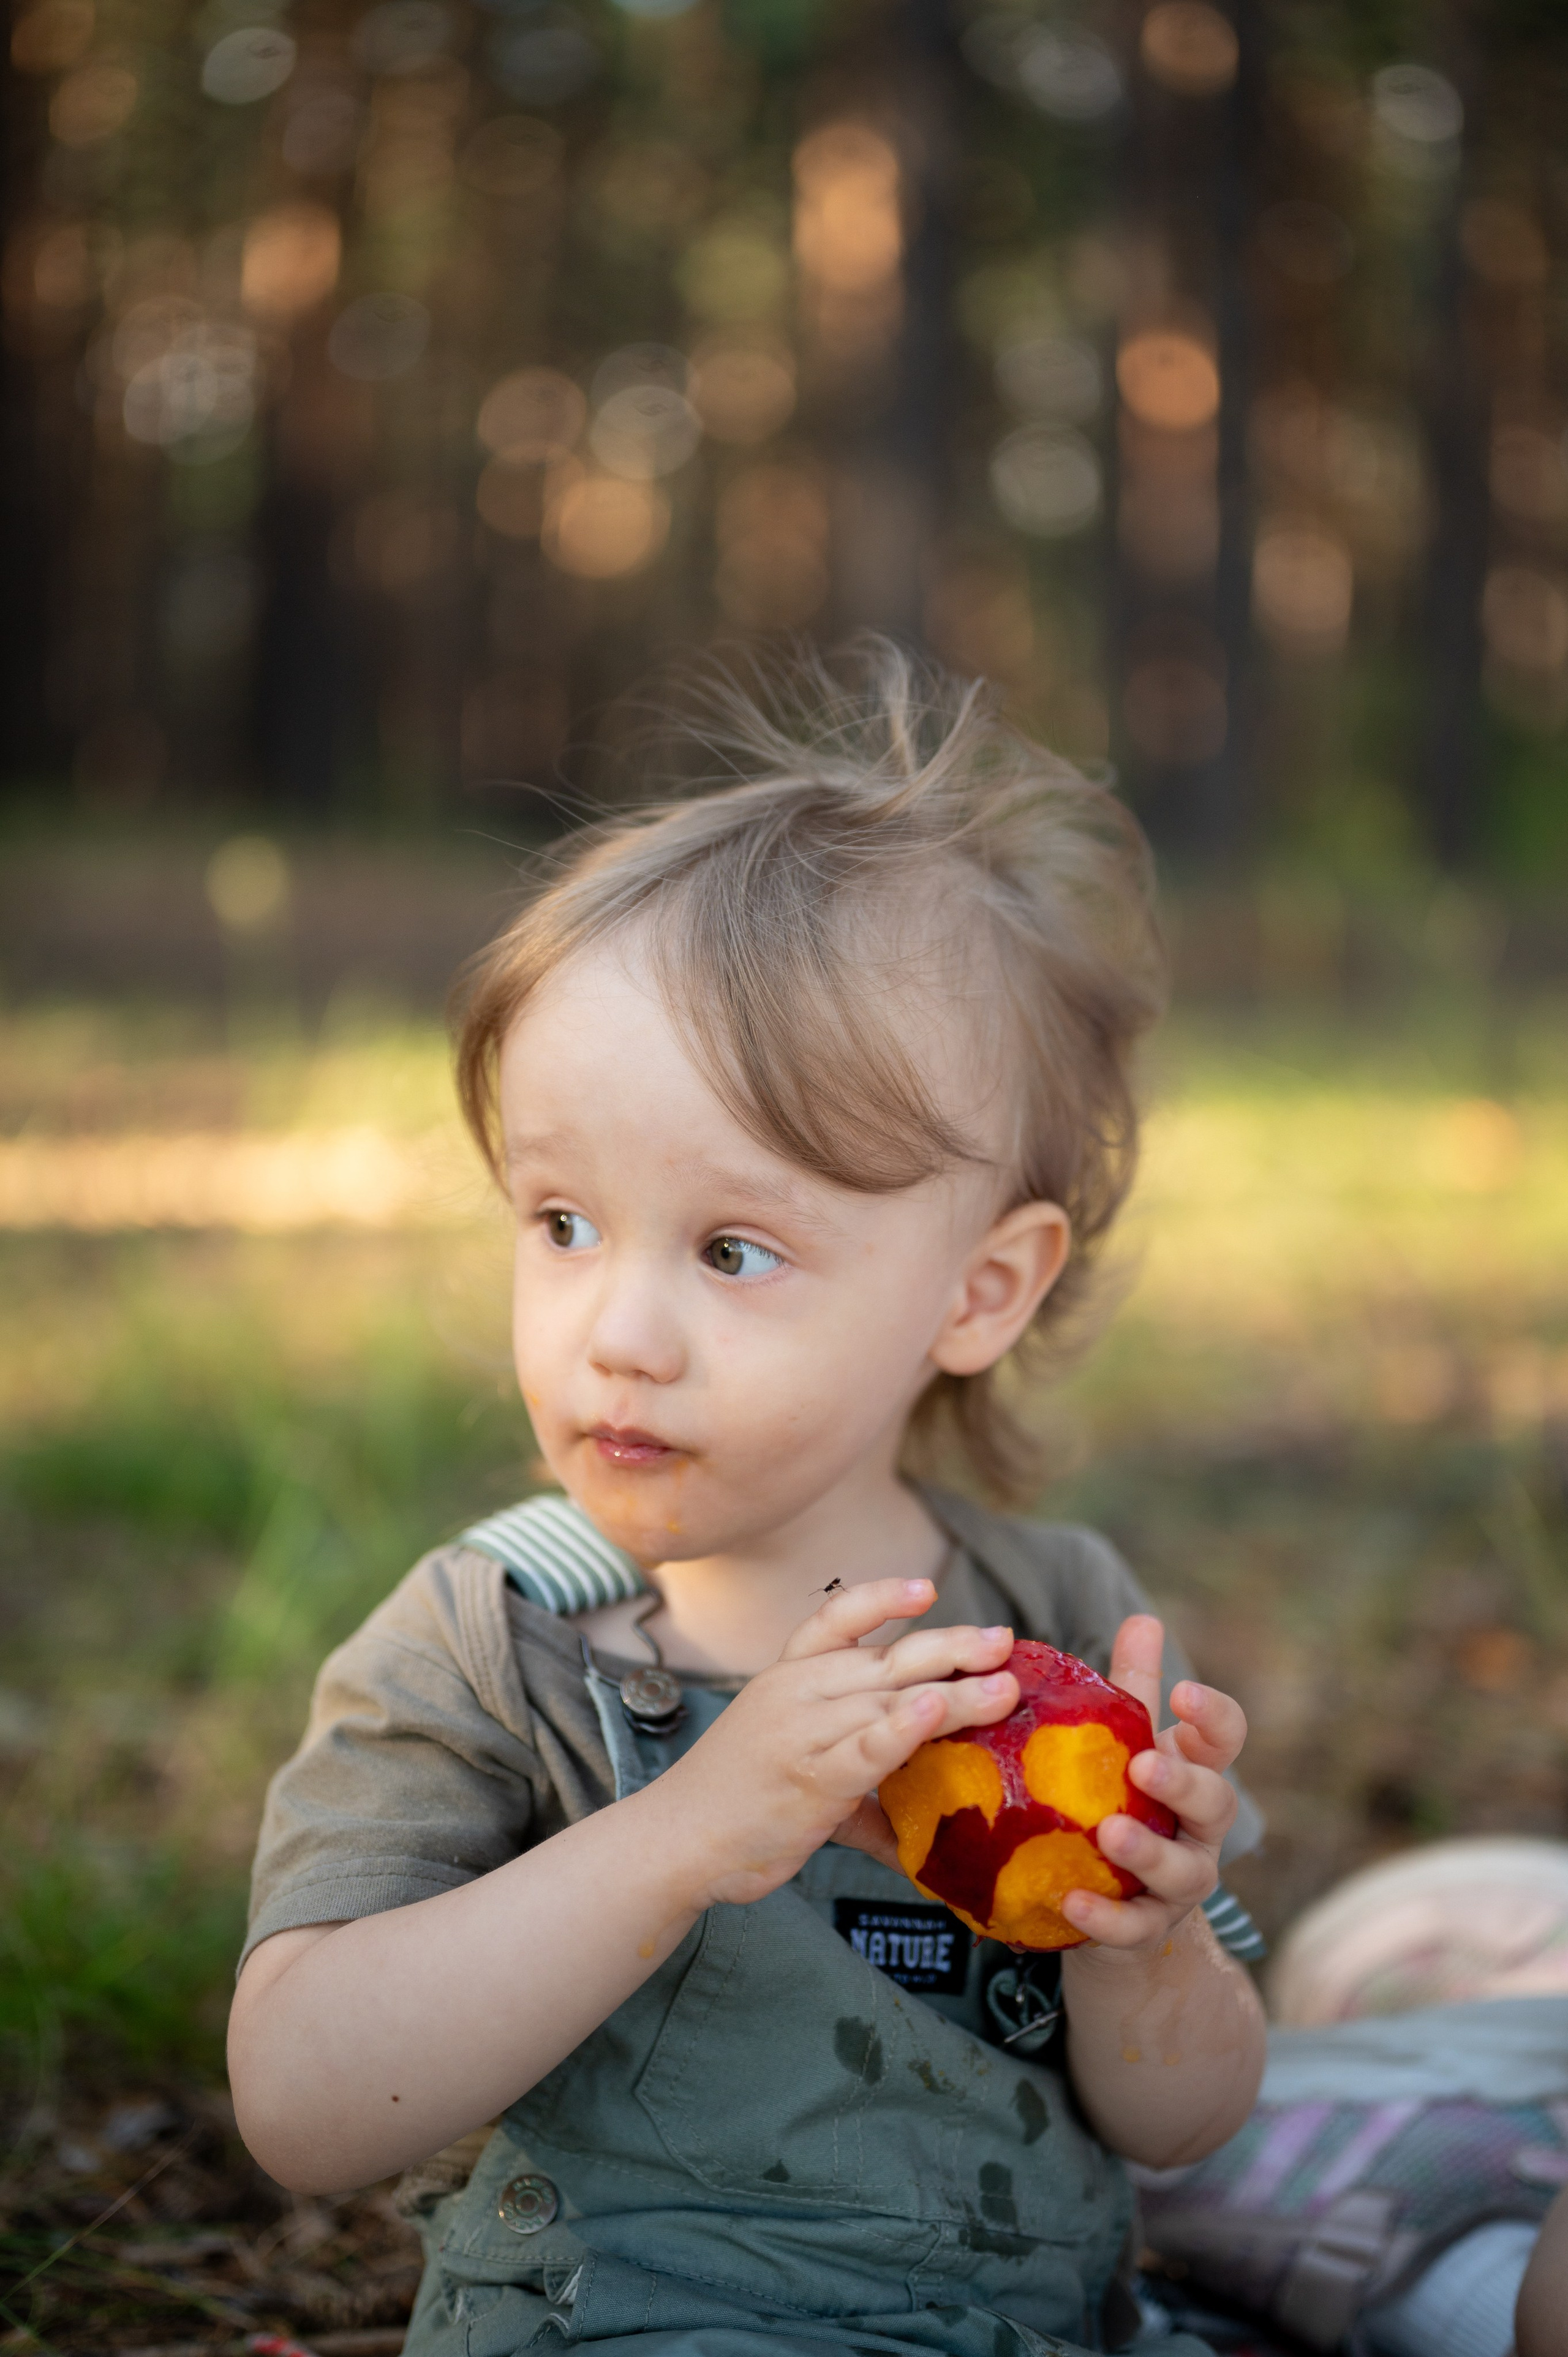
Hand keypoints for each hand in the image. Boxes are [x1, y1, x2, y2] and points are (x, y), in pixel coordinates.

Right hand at [648, 1579, 1017, 1910]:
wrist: (675, 1841)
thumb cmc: (738, 1802)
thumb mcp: (793, 1759)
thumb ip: (857, 1777)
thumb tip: (920, 1823)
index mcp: (787, 1676)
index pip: (835, 1619)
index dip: (882, 1599)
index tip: (927, 1589)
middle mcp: (796, 1692)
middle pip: (885, 1657)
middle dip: (951, 1646)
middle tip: (1005, 1642)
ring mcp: (803, 1733)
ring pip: (889, 1701)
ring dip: (954, 1692)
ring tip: (1004, 1688)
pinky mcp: (810, 1780)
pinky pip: (866, 1747)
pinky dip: (903, 1727)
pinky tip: (933, 1710)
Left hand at [1060, 1614, 1244, 1958]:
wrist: (1112, 1909)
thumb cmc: (1120, 1805)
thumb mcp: (1124, 1747)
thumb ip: (1134, 1688)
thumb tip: (1144, 1617)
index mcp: (1194, 1773)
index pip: (1224, 1739)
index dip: (1214, 1716)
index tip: (1184, 1693)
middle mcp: (1198, 1829)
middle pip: (1215, 1803)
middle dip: (1185, 1782)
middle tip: (1145, 1765)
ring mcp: (1178, 1884)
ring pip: (1183, 1871)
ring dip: (1149, 1851)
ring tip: (1109, 1833)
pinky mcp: (1145, 1931)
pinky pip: (1133, 1928)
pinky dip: (1107, 1917)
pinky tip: (1073, 1899)